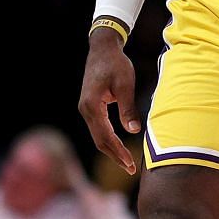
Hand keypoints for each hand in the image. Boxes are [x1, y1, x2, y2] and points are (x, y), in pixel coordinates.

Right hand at [78, 28, 139, 176]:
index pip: (105, 136)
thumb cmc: (115, 64)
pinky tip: (119, 148)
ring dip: (112, 150)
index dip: (118, 151)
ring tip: (127, 162)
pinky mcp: (90, 107)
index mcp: (92, 105)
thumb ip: (128, 108)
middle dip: (115, 156)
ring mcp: (86, 109)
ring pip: (98, 136)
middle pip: (99, 140)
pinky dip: (109, 140)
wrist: (102, 49)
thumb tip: (133, 131)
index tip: (130, 164)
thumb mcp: (125, 84)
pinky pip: (98, 128)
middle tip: (130, 169)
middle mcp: (85, 110)